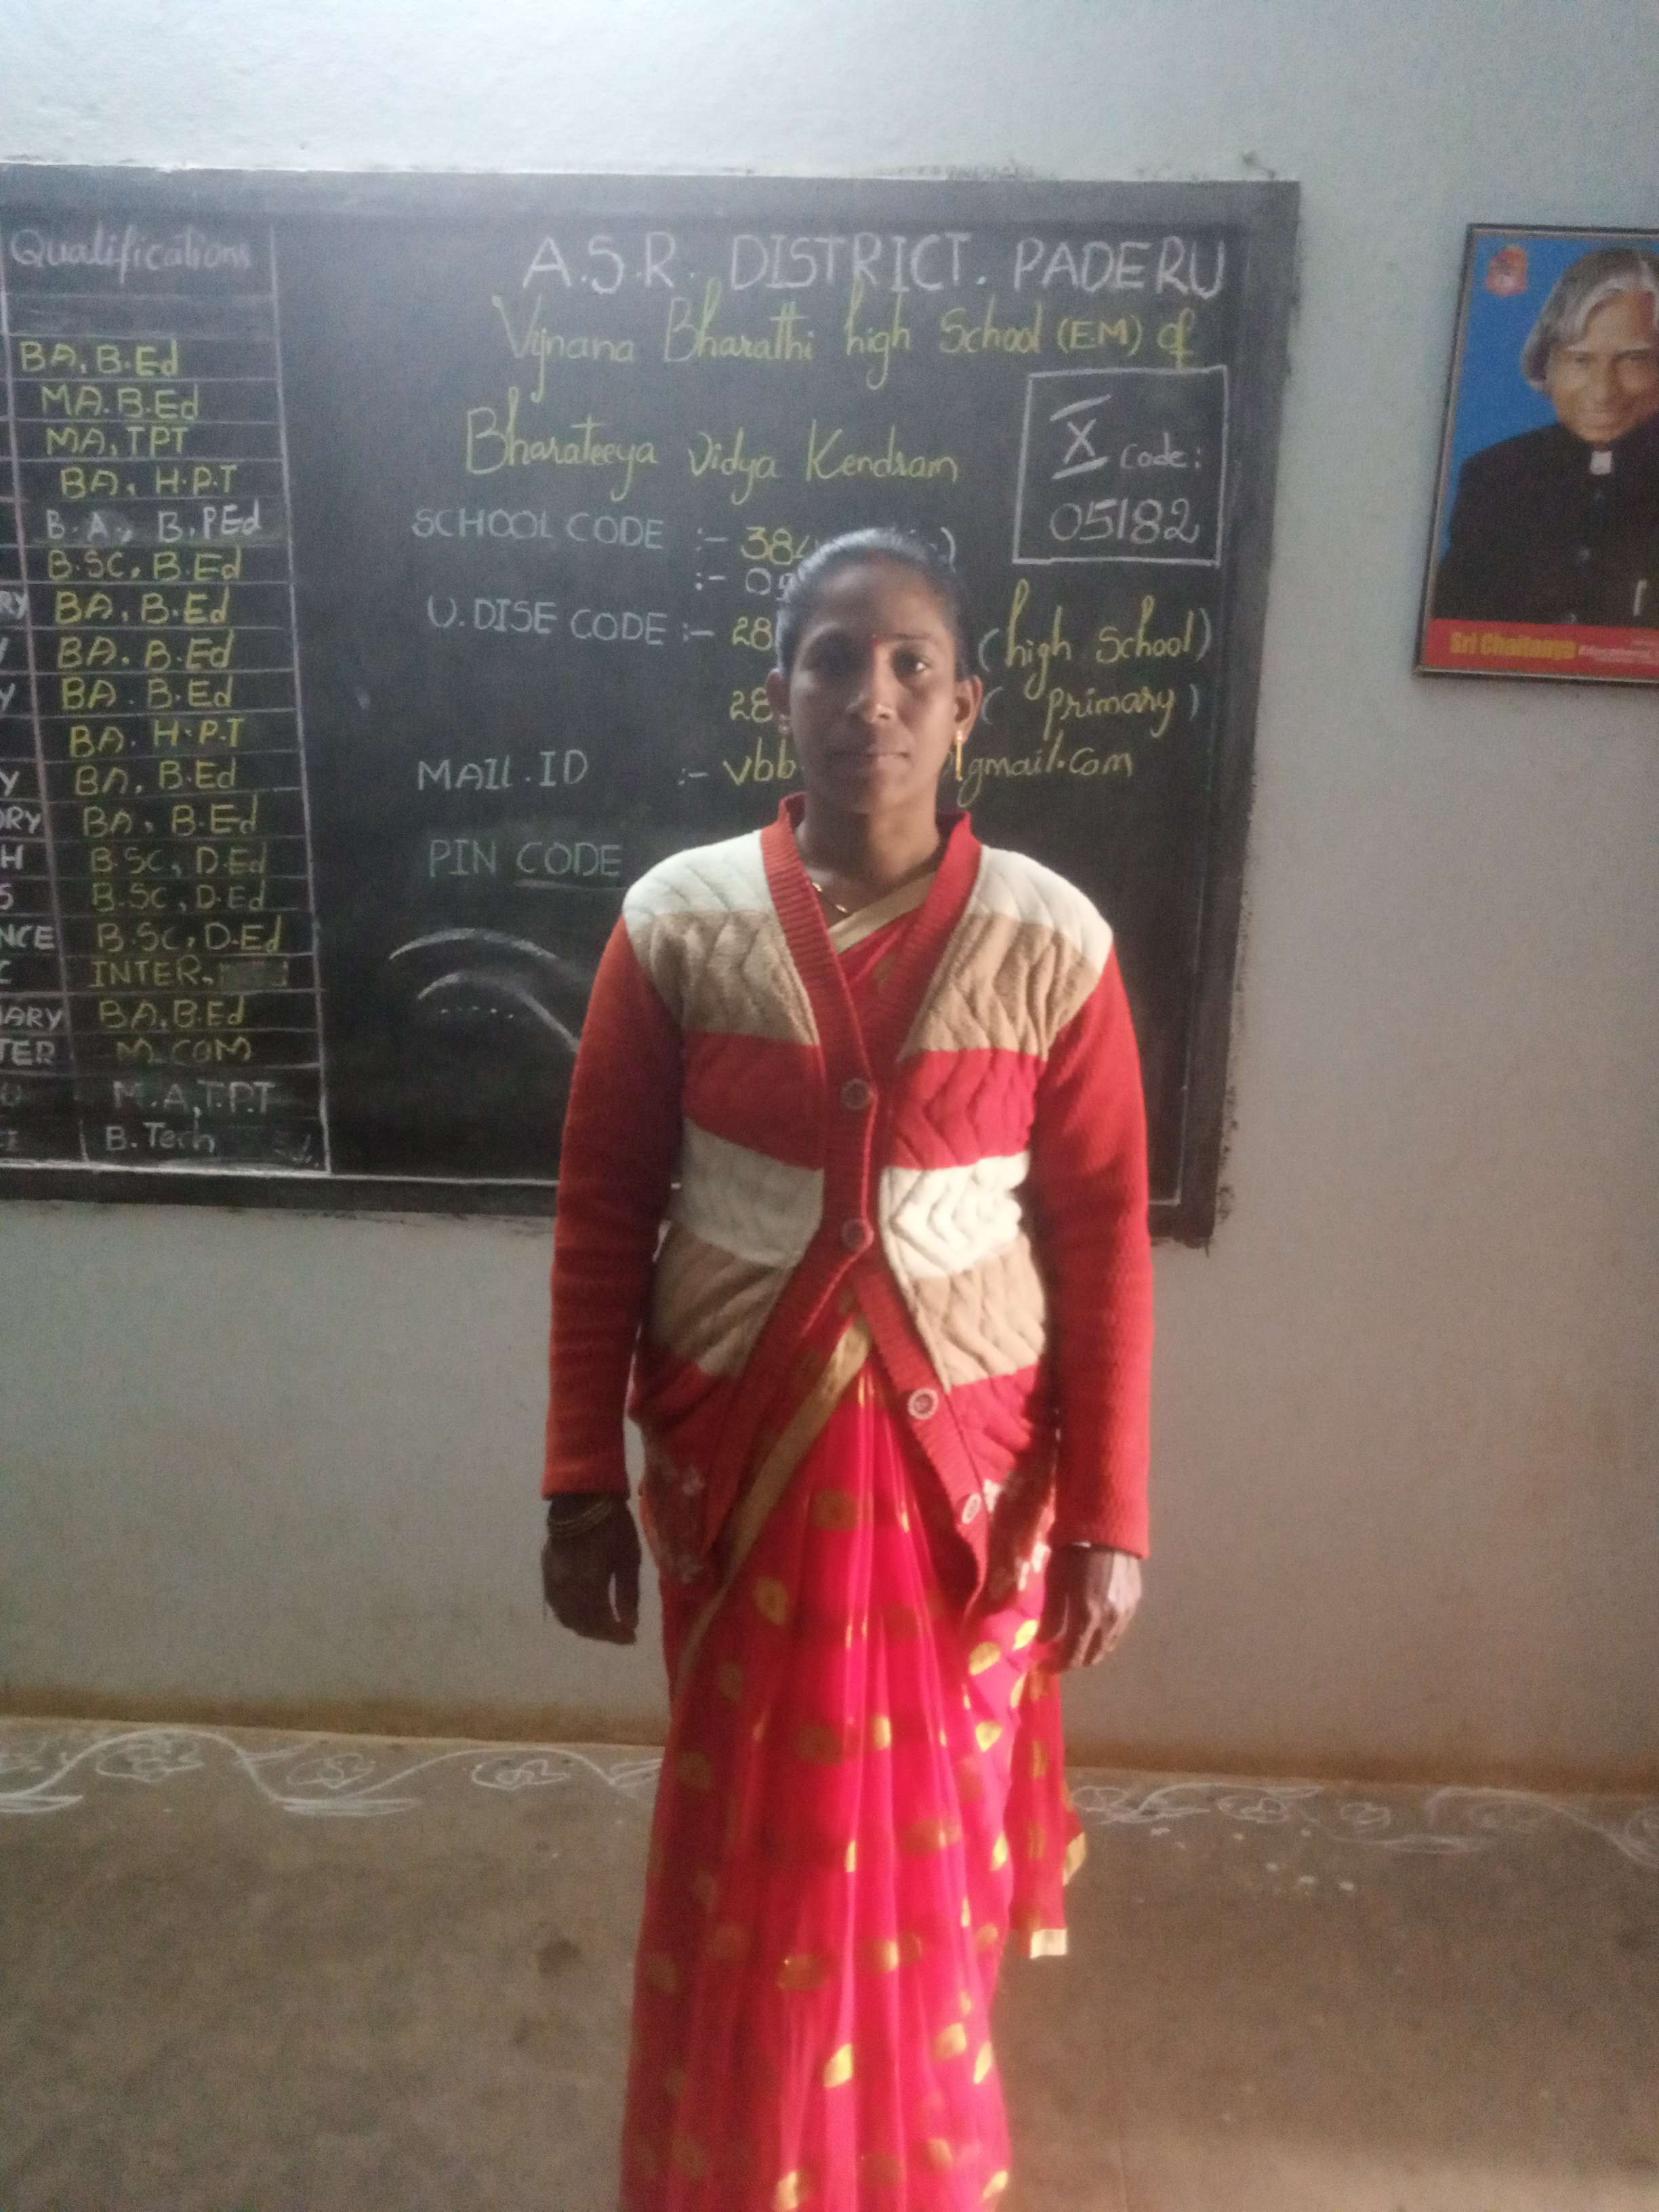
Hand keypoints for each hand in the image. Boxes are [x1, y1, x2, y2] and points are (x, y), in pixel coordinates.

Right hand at [540, 1504, 641, 1644]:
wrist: (581, 1498)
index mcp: (587, 1587)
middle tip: (620, 1632)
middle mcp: (565, 1589)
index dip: (615, 1635)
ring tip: (604, 1623)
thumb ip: (628, 1595)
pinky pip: (555, 1603)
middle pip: (580, 1624)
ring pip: (565, 1616)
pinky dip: (570, 1612)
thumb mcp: (628, 1559)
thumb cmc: (612, 1525)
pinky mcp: (546, 1571)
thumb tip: (630, 1625)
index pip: (600, 1624)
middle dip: (601, 1633)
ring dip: (584, 1625)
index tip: (632, 1638)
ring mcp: (551, 1580)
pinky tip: (583, 1608)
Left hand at [1037, 1546, 1141, 1669]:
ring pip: (1108, 1646)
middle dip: (1074, 1661)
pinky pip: (1118, 1632)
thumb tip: (1043, 1641)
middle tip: (1057, 1656)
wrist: (1107, 1527)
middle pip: (1093, 1656)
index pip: (1073, 1656)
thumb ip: (1051, 1615)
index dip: (1057, 1666)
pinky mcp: (1134, 1603)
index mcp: (1087, 1616)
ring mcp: (1126, 1613)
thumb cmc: (1073, 1551)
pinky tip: (1093, 1629)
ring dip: (1090, 1651)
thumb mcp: (1055, 1581)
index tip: (1043, 1666)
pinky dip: (1104, 1638)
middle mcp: (1109, 1621)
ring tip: (1074, 1644)